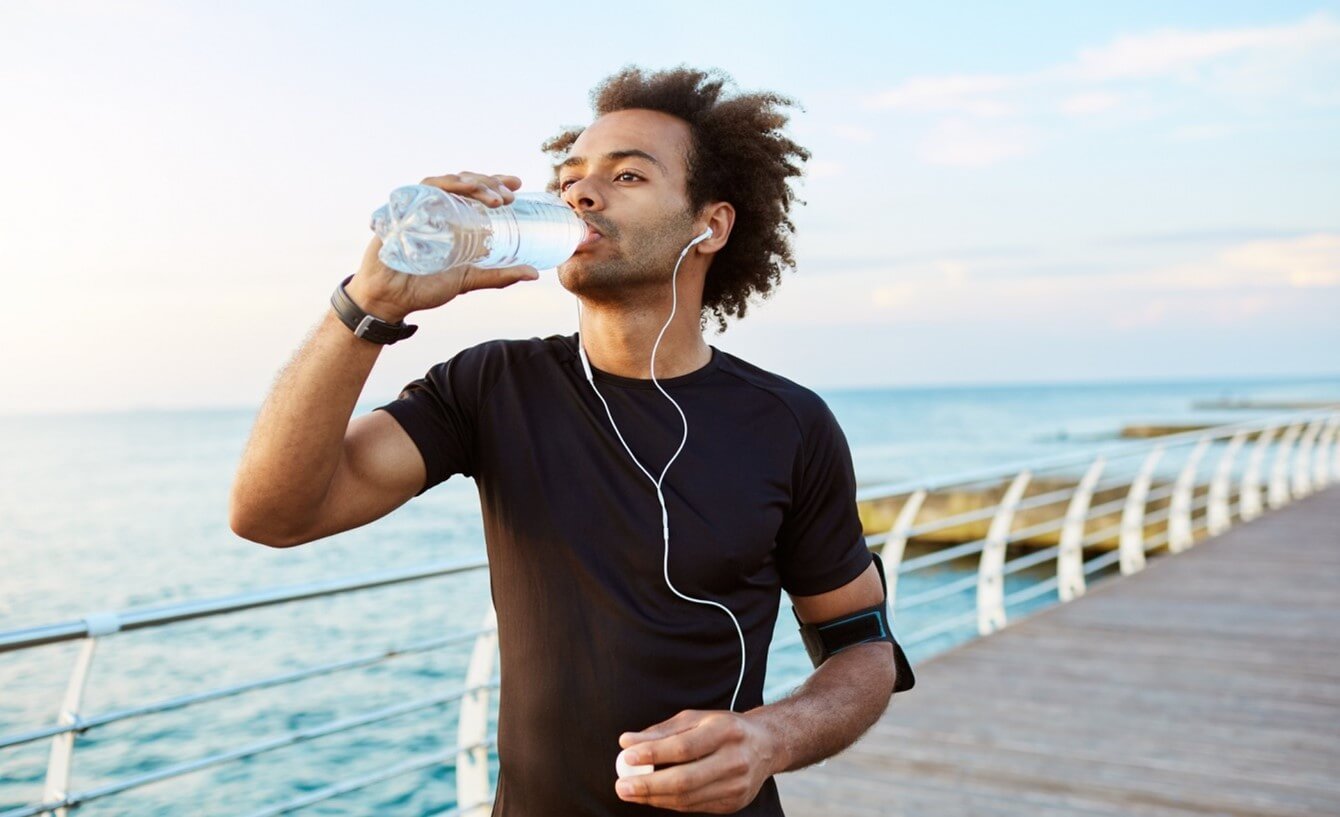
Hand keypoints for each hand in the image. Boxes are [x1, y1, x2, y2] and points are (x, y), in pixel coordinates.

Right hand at [346, 172, 538, 321]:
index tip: (518, 185)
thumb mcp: (468, 279)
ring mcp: (416, 207)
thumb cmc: (424, 287)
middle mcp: (435, 207)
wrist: (390, 300)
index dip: (495, 182)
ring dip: (471, 184)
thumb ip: (498, 275)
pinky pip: (419, 190)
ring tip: (494, 200)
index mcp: (451, 217)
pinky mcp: (400, 211)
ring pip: (445, 181)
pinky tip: (459, 191)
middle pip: (463, 181)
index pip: (474, 191)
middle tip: (509, 197)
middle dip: (488, 183)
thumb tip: (534, 274)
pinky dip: (440, 187)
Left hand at [615, 709, 782, 812]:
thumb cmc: (723, 728)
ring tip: (630, 792)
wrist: (767, 746)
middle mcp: (735, 760)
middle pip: (685, 779)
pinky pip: (695, 806)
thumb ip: (661, 732)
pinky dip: (670, 802)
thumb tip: (626, 742)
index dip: (653, 753)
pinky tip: (653, 796)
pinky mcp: (734, 803)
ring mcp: (737, 785)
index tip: (626, 757)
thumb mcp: (696, 719)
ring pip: (688, 798)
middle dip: (648, 786)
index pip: (684, 747)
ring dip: (654, 798)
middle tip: (621, 786)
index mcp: (726, 731)